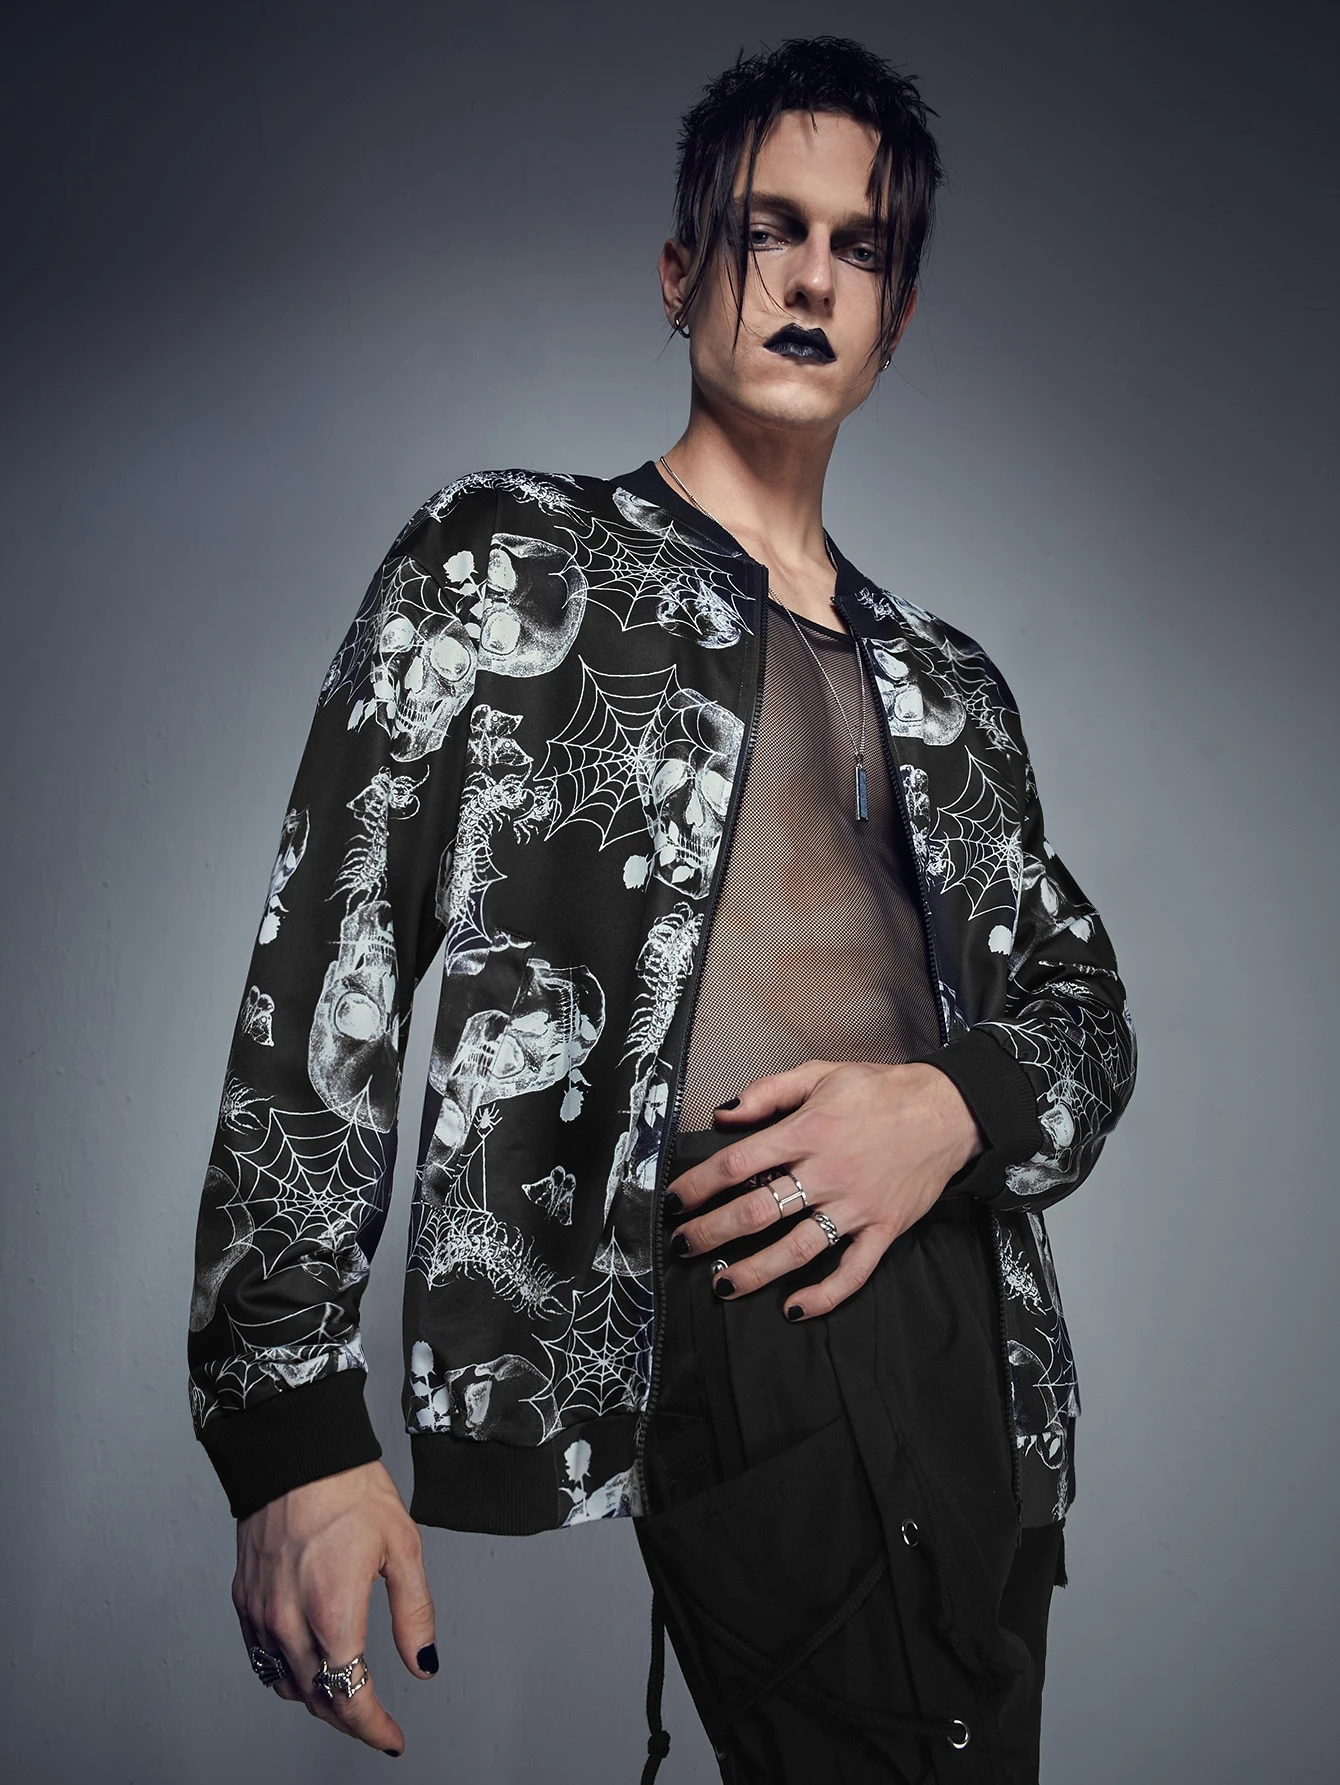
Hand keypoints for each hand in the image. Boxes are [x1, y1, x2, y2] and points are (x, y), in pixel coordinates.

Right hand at [232, 1459, 437, 1756]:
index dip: (374, 1728)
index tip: (391, 1738)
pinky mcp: (244, 1599)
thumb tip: (424, 1661)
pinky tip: (304, 1663)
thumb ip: (414, 1613)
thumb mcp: (402, 1547)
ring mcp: (260, 1612)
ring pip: (285, 1684)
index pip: (350, 1698)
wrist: (295, 1450)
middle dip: (349, 1717)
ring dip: (315, 1698)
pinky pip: (261, 1658)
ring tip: (343, 1692)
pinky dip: (285, 1672)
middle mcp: (288, 1621)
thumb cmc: (347, 1488)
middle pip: (316, 1699)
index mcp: (331, 1613)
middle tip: (375, 1720)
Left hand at [664, 1059, 984, 1319]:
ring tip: (721, 1283)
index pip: (738, 1164)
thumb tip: (723, 1115)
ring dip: (754, 1271)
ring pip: (796, 1248)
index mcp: (808, 1131)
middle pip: (757, 1212)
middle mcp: (828, 1172)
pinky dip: (823, 1295)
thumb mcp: (821, 1073)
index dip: (699, 1186)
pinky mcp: (883, 1229)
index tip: (674, 1201)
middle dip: (712, 1233)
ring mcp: (856, 1206)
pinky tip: (793, 1308)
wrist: (947, 1110)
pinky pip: (852, 1271)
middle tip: (683, 1245)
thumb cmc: (880, 1091)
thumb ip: (768, 1091)